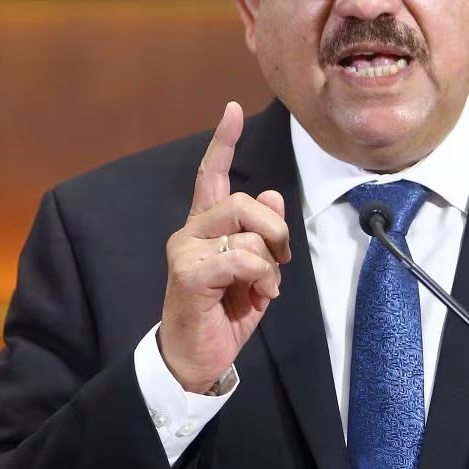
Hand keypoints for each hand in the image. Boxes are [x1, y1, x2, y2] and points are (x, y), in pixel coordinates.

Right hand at [159, 102, 291, 393]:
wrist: (196, 359)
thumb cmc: (223, 316)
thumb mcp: (255, 272)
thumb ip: (263, 235)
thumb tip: (272, 194)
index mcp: (205, 228)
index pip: (211, 176)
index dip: (222, 142)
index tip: (233, 109)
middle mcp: (190, 232)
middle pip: (242, 201)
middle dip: (276, 229)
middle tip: (282, 259)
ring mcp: (185, 251)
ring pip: (247, 231)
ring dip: (269, 263)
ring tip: (264, 289)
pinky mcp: (188, 274)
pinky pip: (242, 257)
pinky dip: (261, 277)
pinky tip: (256, 298)